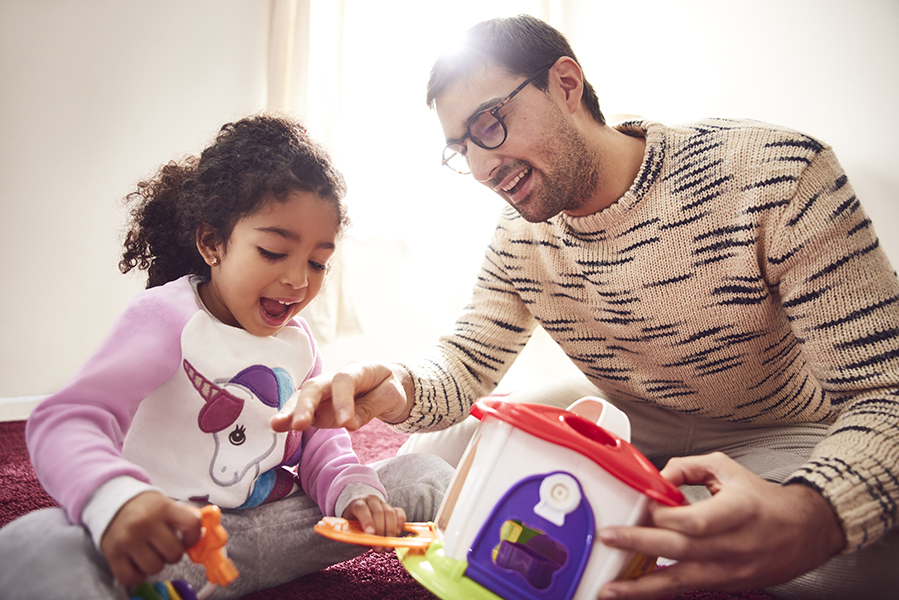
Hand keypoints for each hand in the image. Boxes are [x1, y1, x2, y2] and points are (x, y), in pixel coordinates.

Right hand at [99, 491, 202, 586]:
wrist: (113, 502)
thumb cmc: (147, 508)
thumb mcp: (167, 505)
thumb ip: (185, 519)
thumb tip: (202, 537)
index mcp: (163, 507)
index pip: (192, 524)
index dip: (194, 536)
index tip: (187, 538)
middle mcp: (144, 523)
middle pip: (174, 553)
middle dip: (173, 554)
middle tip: (165, 547)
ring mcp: (127, 539)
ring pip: (155, 568)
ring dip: (156, 564)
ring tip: (150, 553)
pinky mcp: (112, 554)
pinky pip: (132, 578)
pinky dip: (138, 575)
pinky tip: (138, 562)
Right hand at [271, 361, 411, 432]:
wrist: (386, 386)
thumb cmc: (389, 388)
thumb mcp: (392, 396)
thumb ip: (371, 408)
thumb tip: (347, 424)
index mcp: (358, 369)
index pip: (345, 381)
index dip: (342, 401)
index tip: (346, 424)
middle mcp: (336, 377)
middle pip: (316, 385)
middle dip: (306, 405)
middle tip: (300, 425)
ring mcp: (324, 391)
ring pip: (303, 396)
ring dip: (290, 410)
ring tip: (277, 425)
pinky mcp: (318, 406)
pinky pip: (301, 408)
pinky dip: (289, 417)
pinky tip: (278, 427)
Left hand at [341, 495, 406, 550]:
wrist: (360, 514)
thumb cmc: (354, 524)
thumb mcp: (351, 529)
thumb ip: (357, 535)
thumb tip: (369, 543)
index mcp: (357, 503)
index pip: (361, 508)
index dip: (366, 520)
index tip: (370, 533)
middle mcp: (371, 500)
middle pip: (378, 512)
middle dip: (380, 530)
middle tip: (380, 547)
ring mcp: (383, 503)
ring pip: (390, 513)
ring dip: (390, 531)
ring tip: (387, 546)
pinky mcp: (393, 508)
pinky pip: (400, 513)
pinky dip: (400, 524)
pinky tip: (396, 535)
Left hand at [597, 452, 843, 599]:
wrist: (805, 532)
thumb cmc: (762, 499)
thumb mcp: (727, 469)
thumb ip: (687, 467)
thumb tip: (655, 478)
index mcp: (738, 511)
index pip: (697, 521)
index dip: (665, 516)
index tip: (642, 507)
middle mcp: (735, 545)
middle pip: (681, 550)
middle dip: (639, 545)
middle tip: (608, 538)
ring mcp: (731, 570)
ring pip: (681, 581)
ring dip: (641, 587)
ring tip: (610, 589)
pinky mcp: (726, 584)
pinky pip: (687, 589)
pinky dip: (658, 591)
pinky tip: (633, 592)